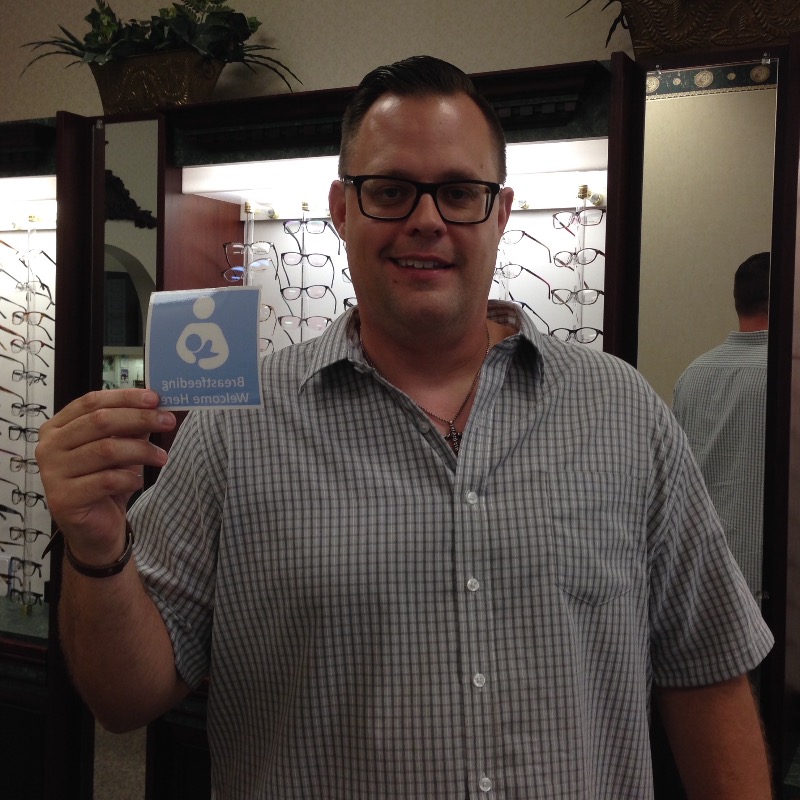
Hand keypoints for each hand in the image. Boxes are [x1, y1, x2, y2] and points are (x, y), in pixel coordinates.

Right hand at [36, 389, 175, 565]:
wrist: (94, 529)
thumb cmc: (105, 481)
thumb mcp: (120, 447)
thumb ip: (131, 424)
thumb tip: (158, 402)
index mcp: (58, 427)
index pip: (91, 401)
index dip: (125, 397)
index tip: (155, 398)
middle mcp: (49, 446)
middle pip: (100, 421)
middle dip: (139, 418)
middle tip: (168, 422)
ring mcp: (52, 473)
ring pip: (105, 449)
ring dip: (141, 450)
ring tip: (162, 457)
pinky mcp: (63, 498)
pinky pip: (105, 480)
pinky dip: (129, 478)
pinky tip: (137, 481)